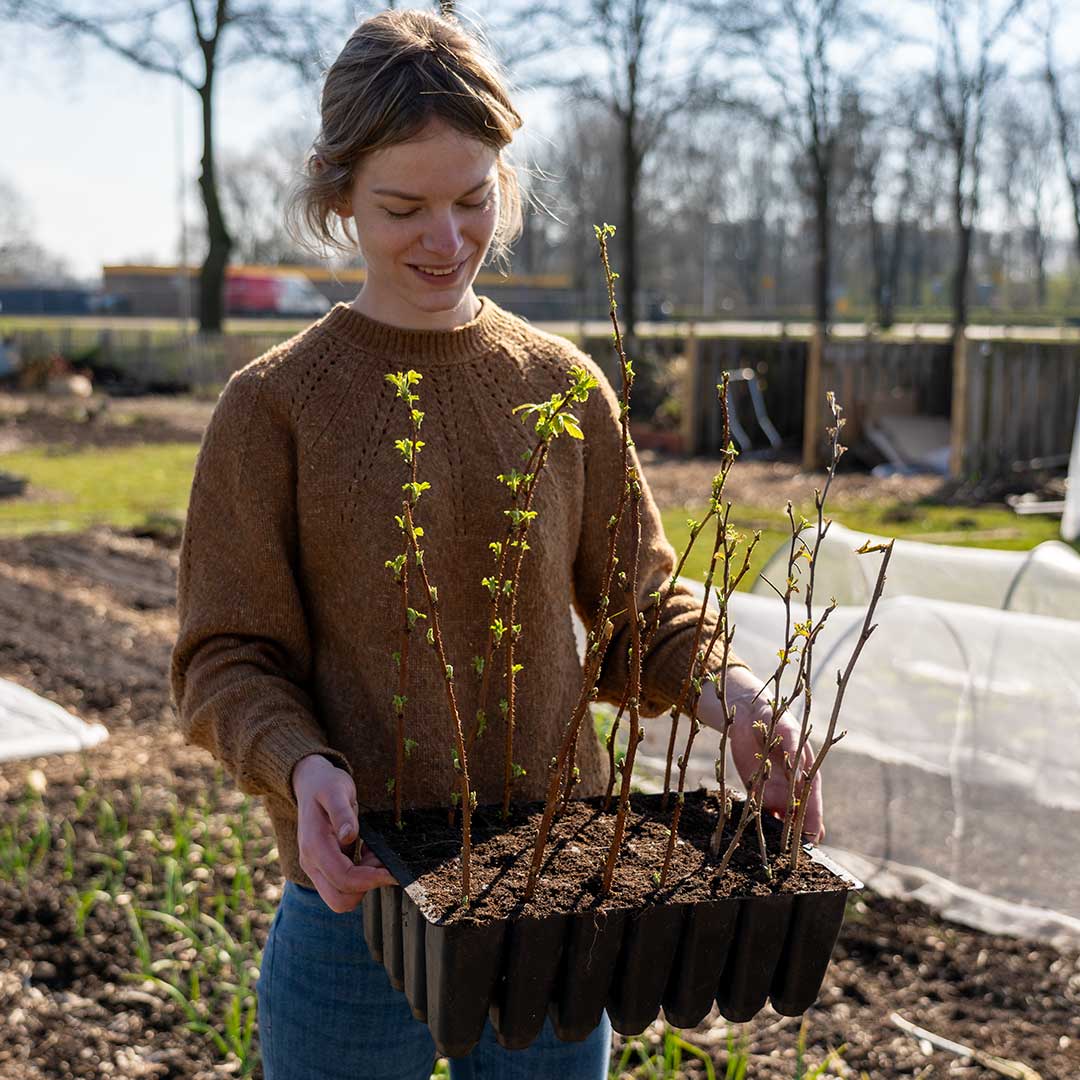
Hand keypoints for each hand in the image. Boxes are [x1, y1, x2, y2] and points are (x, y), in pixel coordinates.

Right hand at [291, 754, 396, 912]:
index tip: (391, 871)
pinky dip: (360, 878)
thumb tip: (349, 836)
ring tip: (375, 853)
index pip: (343, 879)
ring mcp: (315, 867)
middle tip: (382, 861)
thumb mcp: (336, 790)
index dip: (370, 880)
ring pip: (341, 897)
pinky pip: (342, 886)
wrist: (310, 782)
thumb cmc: (325, 784)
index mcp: (315, 846)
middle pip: (340, 900)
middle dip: (366, 887)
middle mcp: (311, 862)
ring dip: (364, 883)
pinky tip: (368, 854)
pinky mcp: (323, 867)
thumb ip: (341, 813)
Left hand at [698, 668, 824, 843]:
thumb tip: (798, 768)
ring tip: (773, 858)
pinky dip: (761, 826)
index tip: (808, 845)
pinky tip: (756, 840)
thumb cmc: (777, 720)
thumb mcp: (788, 731)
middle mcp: (794, 791)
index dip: (811, 829)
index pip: (813, 811)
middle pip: (798, 824)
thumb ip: (793, 748)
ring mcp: (776, 793)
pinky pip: (761, 813)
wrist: (750, 715)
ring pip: (781, 823)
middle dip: (796, 842)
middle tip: (789, 861)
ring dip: (779, 838)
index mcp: (807, 779)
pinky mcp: (757, 791)